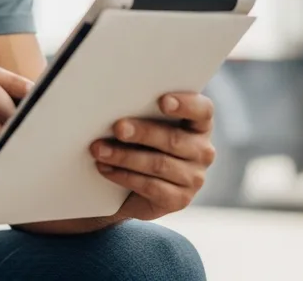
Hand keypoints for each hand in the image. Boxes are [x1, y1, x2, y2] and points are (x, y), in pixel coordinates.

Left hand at [91, 92, 215, 221]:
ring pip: (158, 164)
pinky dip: (124, 176)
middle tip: (118, 128)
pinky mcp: (179, 200)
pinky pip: (150, 187)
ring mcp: (194, 178)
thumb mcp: (145, 125)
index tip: (163, 101)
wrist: (133, 188)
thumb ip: (142, 112)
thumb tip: (113, 104)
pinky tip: (106, 169)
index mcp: (199, 125)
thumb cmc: (140, 144)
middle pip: (173, 139)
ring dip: (125, 157)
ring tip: (100, 150)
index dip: (186, 104)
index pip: (202, 111)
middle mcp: (202, 151)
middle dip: (142, 132)